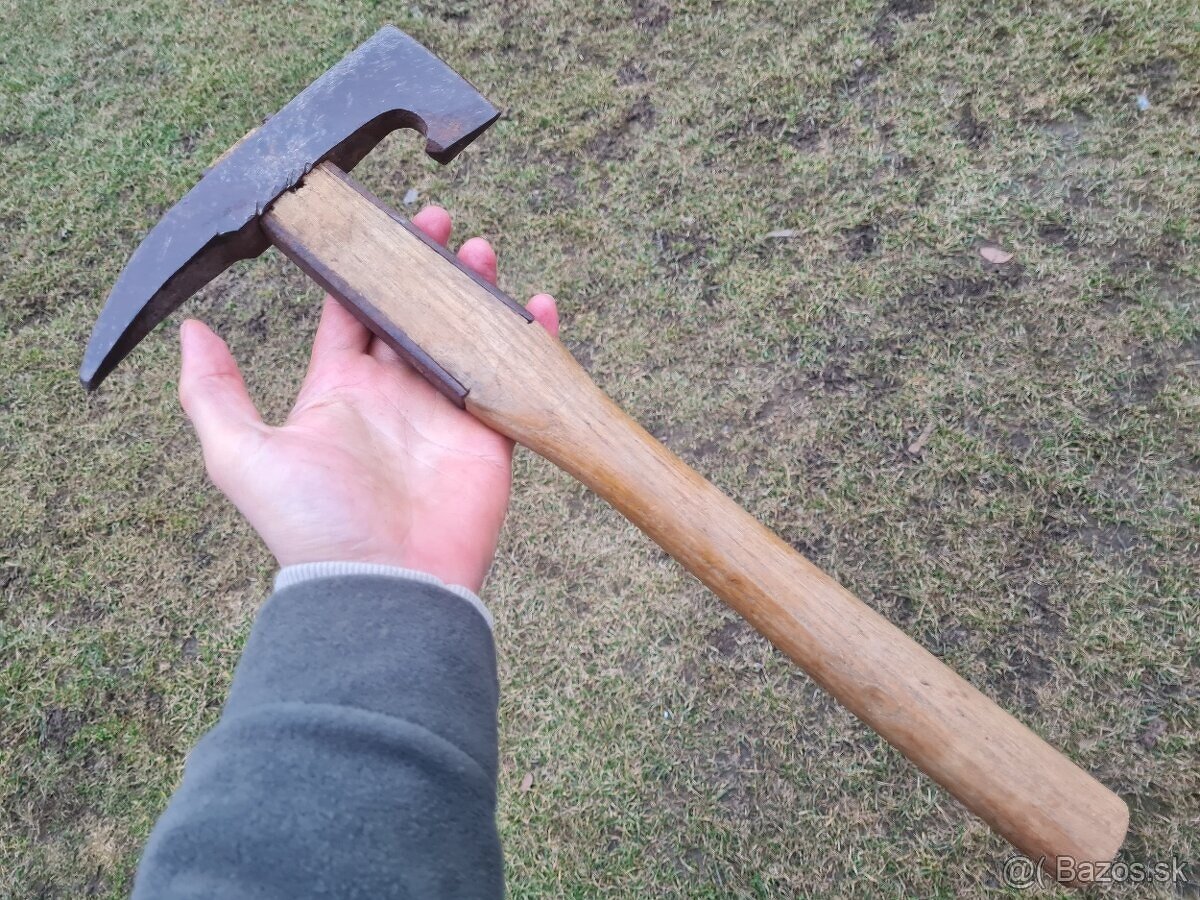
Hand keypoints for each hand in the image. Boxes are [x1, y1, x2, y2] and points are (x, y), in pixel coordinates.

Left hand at [177, 206, 558, 592]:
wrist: (385, 585)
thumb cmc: (313, 525)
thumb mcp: (241, 455)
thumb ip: (214, 394)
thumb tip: (191, 332)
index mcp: (338, 389)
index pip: (350, 313)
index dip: (360, 268)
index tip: (373, 225)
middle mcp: (392, 395)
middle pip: (411, 312)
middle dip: (424, 267)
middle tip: (439, 223)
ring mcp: (444, 412)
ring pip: (462, 334)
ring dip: (474, 292)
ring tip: (483, 251)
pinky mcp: (489, 434)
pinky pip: (512, 376)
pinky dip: (529, 341)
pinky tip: (538, 306)